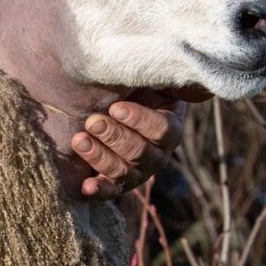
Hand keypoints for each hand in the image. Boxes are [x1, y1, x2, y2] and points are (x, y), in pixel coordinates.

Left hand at [69, 87, 208, 199]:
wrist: (101, 100)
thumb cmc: (127, 85)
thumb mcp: (143, 76)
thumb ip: (161, 74)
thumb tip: (186, 78)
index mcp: (170, 126)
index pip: (162, 130)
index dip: (139, 120)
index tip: (116, 107)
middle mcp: (158, 153)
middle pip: (141, 152)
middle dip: (114, 136)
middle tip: (93, 121)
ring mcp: (138, 171)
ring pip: (123, 171)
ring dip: (100, 156)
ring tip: (79, 140)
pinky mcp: (116, 182)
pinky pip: (111, 190)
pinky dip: (99, 190)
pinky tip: (86, 186)